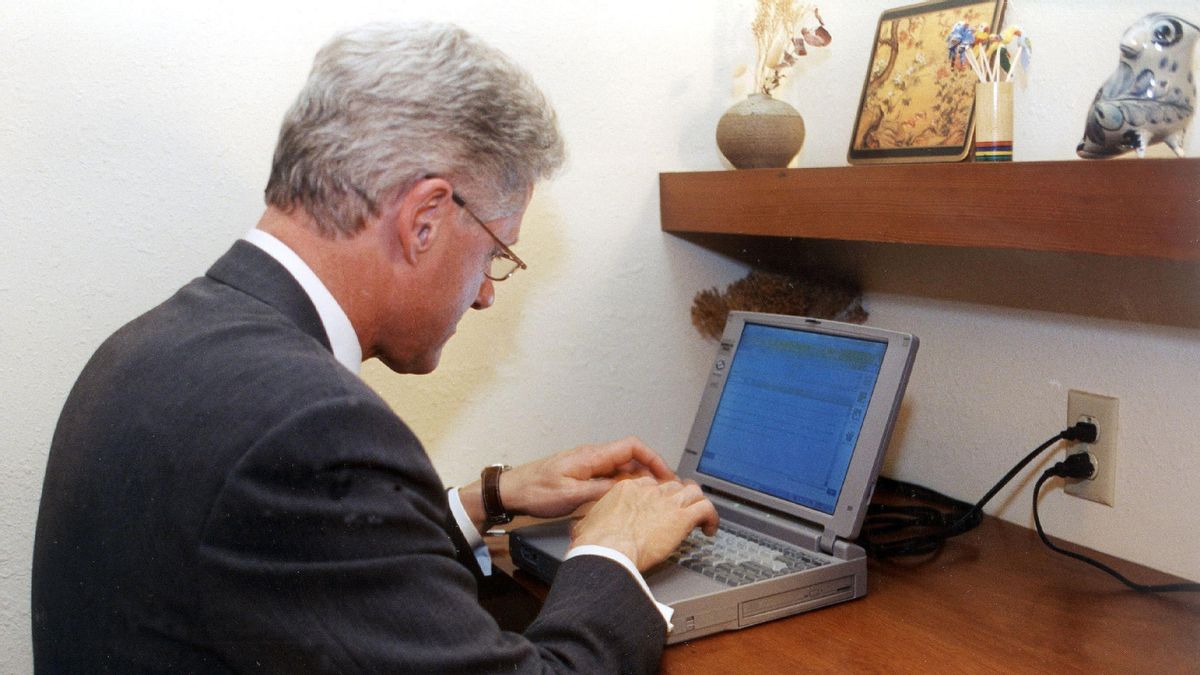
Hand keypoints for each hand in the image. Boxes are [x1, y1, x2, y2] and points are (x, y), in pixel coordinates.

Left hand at [460, 437, 675, 530]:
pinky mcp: (583, 476)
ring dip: (638, 482)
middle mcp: (592, 457)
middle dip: (650, 473)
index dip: (653, 459)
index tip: (666, 476)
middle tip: (664, 493)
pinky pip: (610, 477)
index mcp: (592, 456)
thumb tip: (629, 489)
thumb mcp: (571, 496)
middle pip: (631, 459)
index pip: (632, 447)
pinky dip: (623, 487)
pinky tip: (626, 502)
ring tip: (650, 500)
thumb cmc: (535, 491)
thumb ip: (601, 491)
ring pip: (622, 469)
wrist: (510, 491)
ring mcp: (588, 466)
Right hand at [570, 476, 718, 570]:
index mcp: (627, 489)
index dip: (659, 493)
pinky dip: (712, 518)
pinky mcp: (682, 517)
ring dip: (698, 504)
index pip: (651, 483)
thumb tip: (580, 531)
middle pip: (673, 485)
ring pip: (693, 492)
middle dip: (680, 497)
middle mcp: (649, 491)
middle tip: (683, 509)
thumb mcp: (586, 526)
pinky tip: (710, 529)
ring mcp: (667, 502)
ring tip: (701, 516)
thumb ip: (589, 524)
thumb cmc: (596, 543)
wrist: (607, 550)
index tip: (661, 503)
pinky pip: (706, 508)